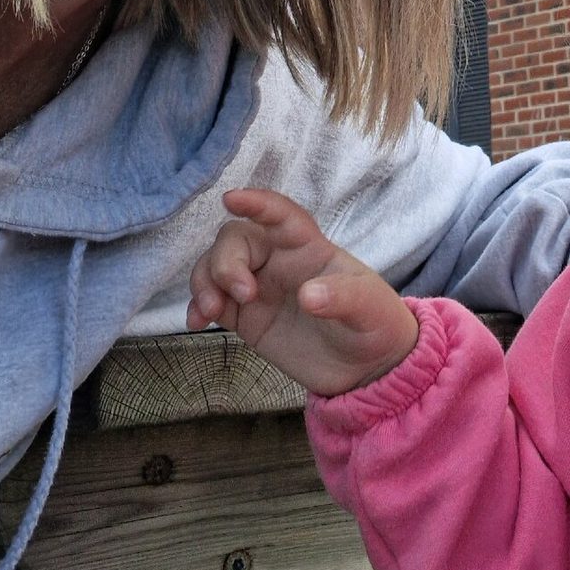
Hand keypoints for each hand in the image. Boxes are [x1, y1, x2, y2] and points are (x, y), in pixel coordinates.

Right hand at [187, 187, 419, 396]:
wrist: (364, 370)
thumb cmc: (373, 324)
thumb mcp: (369, 308)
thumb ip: (343, 297)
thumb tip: (309, 295)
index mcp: (308, 247)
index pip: (281, 215)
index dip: (257, 203)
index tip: (231, 199)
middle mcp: (278, 260)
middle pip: (237, 240)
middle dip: (226, 261)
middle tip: (242, 294)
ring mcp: (258, 287)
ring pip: (216, 266)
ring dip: (205, 281)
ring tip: (211, 312)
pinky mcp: (246, 318)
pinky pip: (213, 301)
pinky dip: (198, 307)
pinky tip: (196, 322)